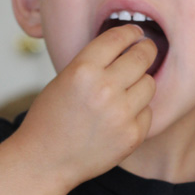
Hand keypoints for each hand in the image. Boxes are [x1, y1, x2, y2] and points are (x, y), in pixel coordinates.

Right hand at [14, 23, 156, 190]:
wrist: (44, 161)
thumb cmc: (50, 119)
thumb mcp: (64, 79)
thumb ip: (94, 63)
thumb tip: (127, 45)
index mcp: (83, 70)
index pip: (118, 38)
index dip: (130, 33)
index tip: (136, 33)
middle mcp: (105, 89)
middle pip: (142, 57)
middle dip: (146, 50)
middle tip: (146, 50)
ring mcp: (121, 114)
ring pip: (149, 83)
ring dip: (141, 83)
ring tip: (126, 90)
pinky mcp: (132, 135)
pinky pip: (148, 112)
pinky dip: (138, 112)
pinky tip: (121, 117)